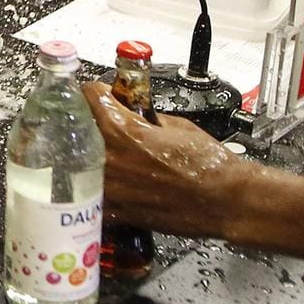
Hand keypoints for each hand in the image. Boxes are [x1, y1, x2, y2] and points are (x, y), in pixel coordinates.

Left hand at [84, 81, 250, 238]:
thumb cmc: (210, 165)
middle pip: (75, 127)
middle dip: (87, 120)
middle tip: (98, 120)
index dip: (98, 91)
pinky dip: (95, 187)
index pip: (89, 95)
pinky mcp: (116, 211)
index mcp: (123, 131)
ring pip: (75, 162)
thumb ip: (146, 117)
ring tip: (99, 151)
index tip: (103, 94)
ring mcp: (109, 188)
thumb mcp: (177, 125)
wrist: (227, 201)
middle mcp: (109, 158)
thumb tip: (134, 113)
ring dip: (84, 154)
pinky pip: (91, 195)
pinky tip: (106, 182)